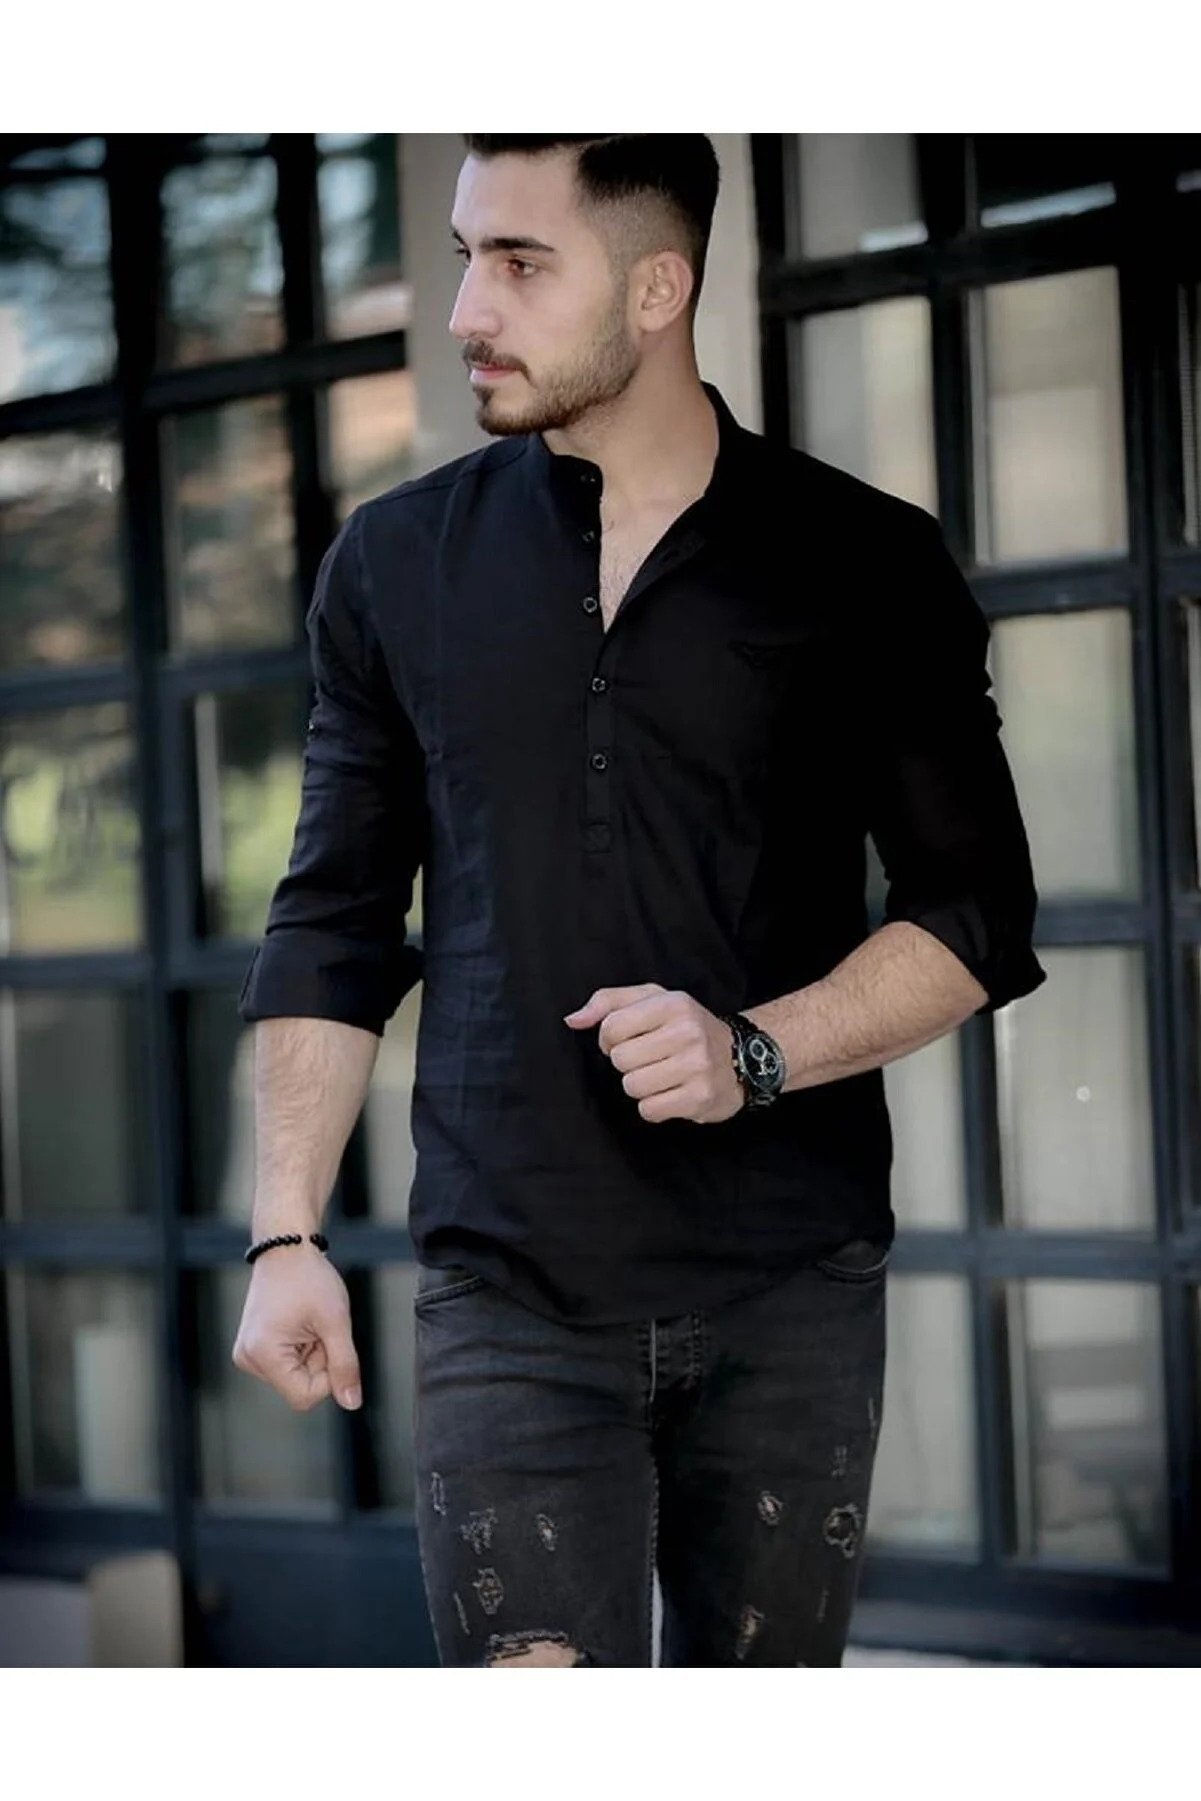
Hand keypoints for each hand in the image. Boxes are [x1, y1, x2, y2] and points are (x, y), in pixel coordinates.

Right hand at [231, 1242, 362, 1412]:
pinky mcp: (254, 1348)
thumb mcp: (336, 1322)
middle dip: (319, 1360)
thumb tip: (352, 1403)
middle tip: (319, 1326)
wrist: (287, 1249)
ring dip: (312, 1353)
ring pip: (296, 1377)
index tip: (330, 1342)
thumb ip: (345, 1365)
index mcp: (263, 1354)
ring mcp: (248, 1354)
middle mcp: (248, 1359)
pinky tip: (300, 1323)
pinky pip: (288, 1365)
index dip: (328, 1376)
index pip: (305, 1397)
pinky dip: (302, 1348)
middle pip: (300, 1387)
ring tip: (309, 1322)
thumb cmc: (309, 1278)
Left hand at [564, 982, 743, 1123]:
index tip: (628, 1040)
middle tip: (651, 1059)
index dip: (610, 1039)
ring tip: (662, 1076)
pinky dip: (654, 1107)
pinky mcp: (700, 1098)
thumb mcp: (653, 1001)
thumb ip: (608, 1003)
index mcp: (673, 1004)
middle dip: (629, 1063)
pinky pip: (649, 1110)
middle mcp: (687, 1032)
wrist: (744, 1058)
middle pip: (620, 1060)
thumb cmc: (687, 1028)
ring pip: (632, 1087)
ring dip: (641, 1086)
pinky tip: (671, 1094)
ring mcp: (696, 1066)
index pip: (612, 1027)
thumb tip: (572, 1020)